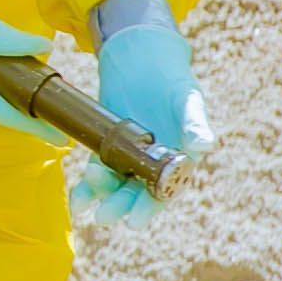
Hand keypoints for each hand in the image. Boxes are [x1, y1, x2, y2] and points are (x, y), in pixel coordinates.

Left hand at [76, 12, 210, 222]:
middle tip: (104, 217)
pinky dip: (87, 186)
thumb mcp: (186, 99)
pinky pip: (98, 170)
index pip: (165, 189)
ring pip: (116, 184)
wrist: (144, 59)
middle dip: (121, 205)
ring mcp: (130, 156)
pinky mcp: (109, 146)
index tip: (135, 221)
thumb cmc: (173, 80)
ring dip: (101, 196)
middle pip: (137, 192)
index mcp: (179, 159)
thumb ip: (194, 122)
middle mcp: (155, 163)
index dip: (150, 206)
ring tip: (85, 202)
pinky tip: (77, 199)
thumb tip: (205, 144)